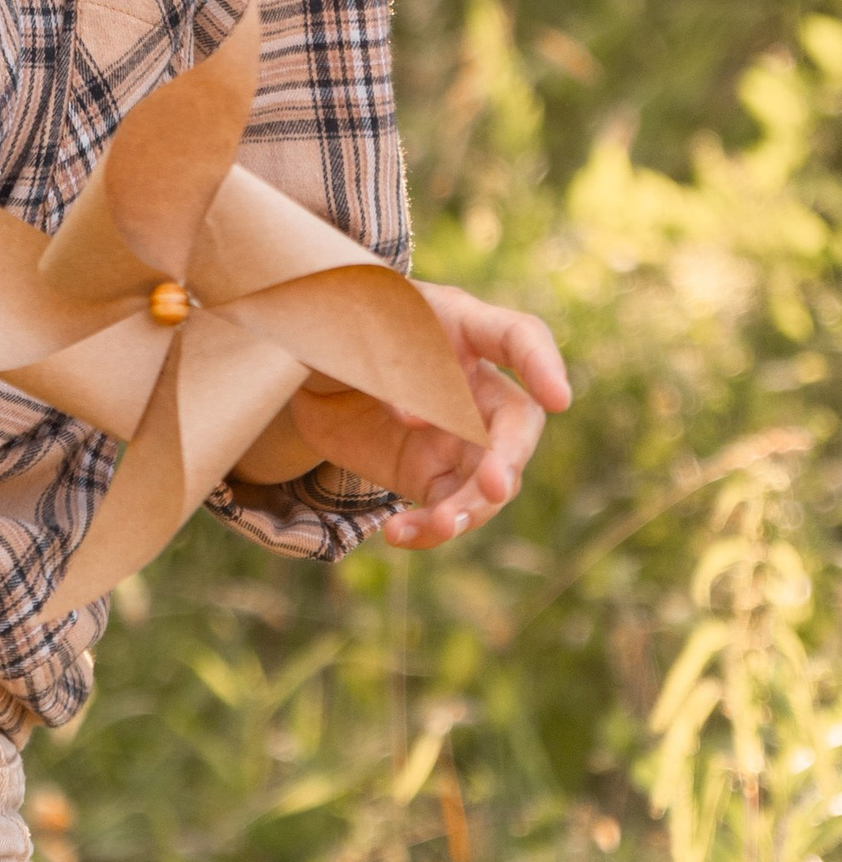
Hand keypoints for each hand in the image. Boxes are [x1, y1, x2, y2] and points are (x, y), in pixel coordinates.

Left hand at [286, 281, 570, 550]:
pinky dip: (428, 529)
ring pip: (489, 480)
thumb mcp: (350, 334)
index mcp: (460, 328)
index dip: (543, 365)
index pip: (519, 338)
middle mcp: (474, 387)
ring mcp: (459, 437)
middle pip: (515, 425)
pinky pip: (446, 509)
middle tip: (494, 485)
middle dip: (510, 458)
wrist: (302, 374)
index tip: (559, 398)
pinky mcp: (432, 476)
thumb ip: (387, 368)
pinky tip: (398, 534)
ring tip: (440, 524)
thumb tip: (420, 419)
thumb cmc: (335, 332)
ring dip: (471, 507)